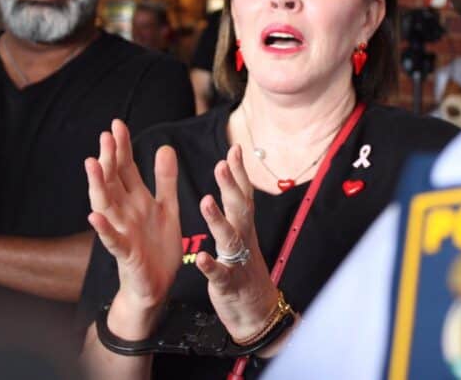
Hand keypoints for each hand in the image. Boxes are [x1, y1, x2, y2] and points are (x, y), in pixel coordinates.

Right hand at [85, 120, 182, 317]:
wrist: (157, 286)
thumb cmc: (158, 247)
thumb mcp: (167, 207)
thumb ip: (165, 179)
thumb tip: (164, 146)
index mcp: (135, 200)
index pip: (125, 168)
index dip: (121, 148)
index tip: (117, 124)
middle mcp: (124, 212)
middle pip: (113, 181)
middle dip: (109, 158)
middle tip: (106, 135)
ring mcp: (122, 232)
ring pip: (106, 205)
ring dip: (98, 186)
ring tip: (92, 164)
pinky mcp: (125, 254)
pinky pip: (112, 240)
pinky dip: (103, 229)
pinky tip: (95, 216)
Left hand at [196, 145, 279, 342]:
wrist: (257, 312)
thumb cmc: (245, 268)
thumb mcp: (242, 233)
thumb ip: (236, 206)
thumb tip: (231, 174)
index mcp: (244, 227)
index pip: (244, 194)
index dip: (239, 172)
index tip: (234, 149)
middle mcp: (244, 239)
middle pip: (240, 209)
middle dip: (231, 186)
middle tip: (221, 164)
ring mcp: (237, 261)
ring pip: (230, 237)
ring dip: (218, 219)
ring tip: (206, 200)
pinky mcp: (228, 284)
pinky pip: (220, 274)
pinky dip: (212, 265)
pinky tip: (202, 258)